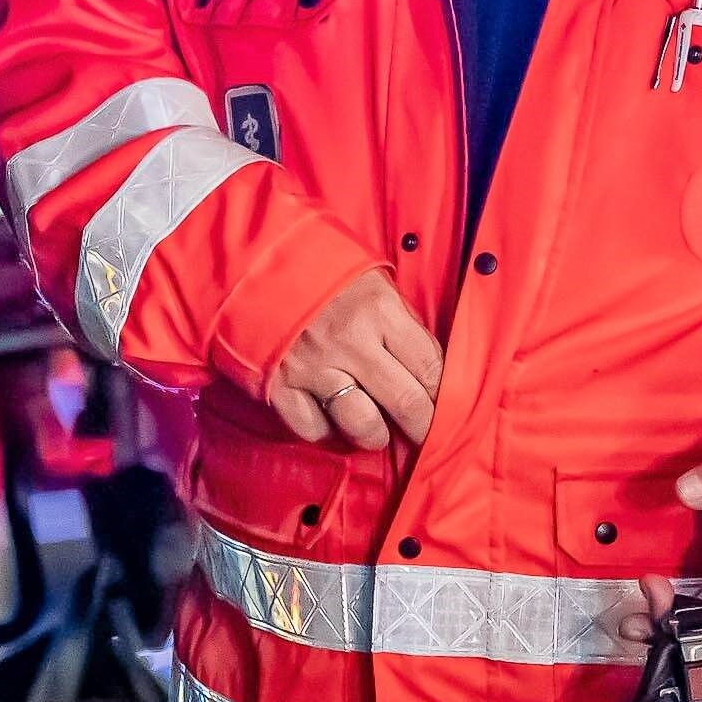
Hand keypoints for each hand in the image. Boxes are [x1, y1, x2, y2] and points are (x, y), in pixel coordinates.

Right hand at [266, 267, 443, 451]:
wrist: (251, 264)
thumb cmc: (320, 271)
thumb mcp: (371, 280)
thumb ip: (399, 322)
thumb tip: (429, 367)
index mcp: (380, 311)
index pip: (431, 367)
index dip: (446, 396)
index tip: (449, 409)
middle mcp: (351, 344)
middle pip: (406, 403)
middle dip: (423, 427)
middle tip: (426, 436)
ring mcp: (315, 369)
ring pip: (363, 426)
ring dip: (376, 435)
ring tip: (377, 431)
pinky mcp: (281, 387)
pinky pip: (314, 430)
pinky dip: (328, 433)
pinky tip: (333, 423)